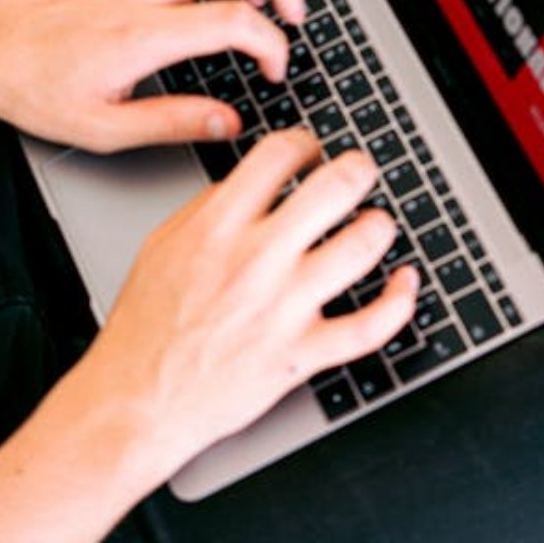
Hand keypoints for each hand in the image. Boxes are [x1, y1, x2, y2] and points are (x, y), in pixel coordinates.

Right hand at [75, 130, 418, 476]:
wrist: (137, 399)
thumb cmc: (145, 328)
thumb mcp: (161, 247)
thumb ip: (207, 209)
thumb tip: (250, 185)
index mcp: (217, 227)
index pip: (278, 155)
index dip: (305, 143)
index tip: (312, 152)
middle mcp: (255, 261)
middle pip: (333, 189)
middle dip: (358, 170)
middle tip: (360, 173)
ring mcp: (283, 309)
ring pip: (361, 248)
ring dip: (379, 227)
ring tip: (376, 224)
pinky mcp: (301, 354)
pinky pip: (370, 326)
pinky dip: (399, 301)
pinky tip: (405, 283)